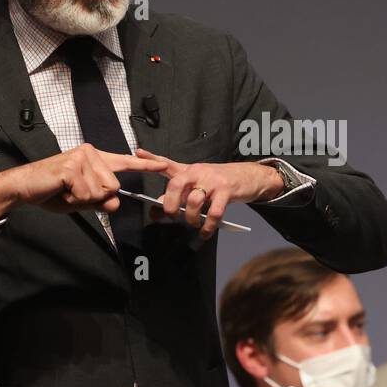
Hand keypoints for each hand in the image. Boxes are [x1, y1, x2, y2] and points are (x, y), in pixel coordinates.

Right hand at [0, 144, 168, 218]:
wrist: (24, 187)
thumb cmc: (52, 191)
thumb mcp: (82, 200)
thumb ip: (101, 201)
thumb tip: (117, 202)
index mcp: (95, 158)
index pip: (124, 162)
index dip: (145, 165)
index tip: (164, 166)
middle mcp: (91, 153)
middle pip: (114, 186)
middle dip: (95, 198)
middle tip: (73, 192)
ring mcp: (81, 158)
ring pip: (101, 192)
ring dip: (83, 199)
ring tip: (65, 190)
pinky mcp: (71, 167)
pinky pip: (86, 193)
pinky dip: (74, 198)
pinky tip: (61, 189)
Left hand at [133, 147, 283, 239]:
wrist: (248, 176)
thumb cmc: (219, 182)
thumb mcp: (198, 184)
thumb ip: (178, 195)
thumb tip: (156, 210)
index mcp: (189, 170)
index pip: (167, 163)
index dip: (152, 158)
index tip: (138, 154)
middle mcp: (198, 172)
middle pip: (176, 185)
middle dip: (170, 204)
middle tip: (172, 216)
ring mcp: (212, 181)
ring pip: (193, 201)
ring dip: (190, 218)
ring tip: (192, 224)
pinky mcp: (226, 191)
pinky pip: (214, 212)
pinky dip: (208, 226)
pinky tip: (206, 232)